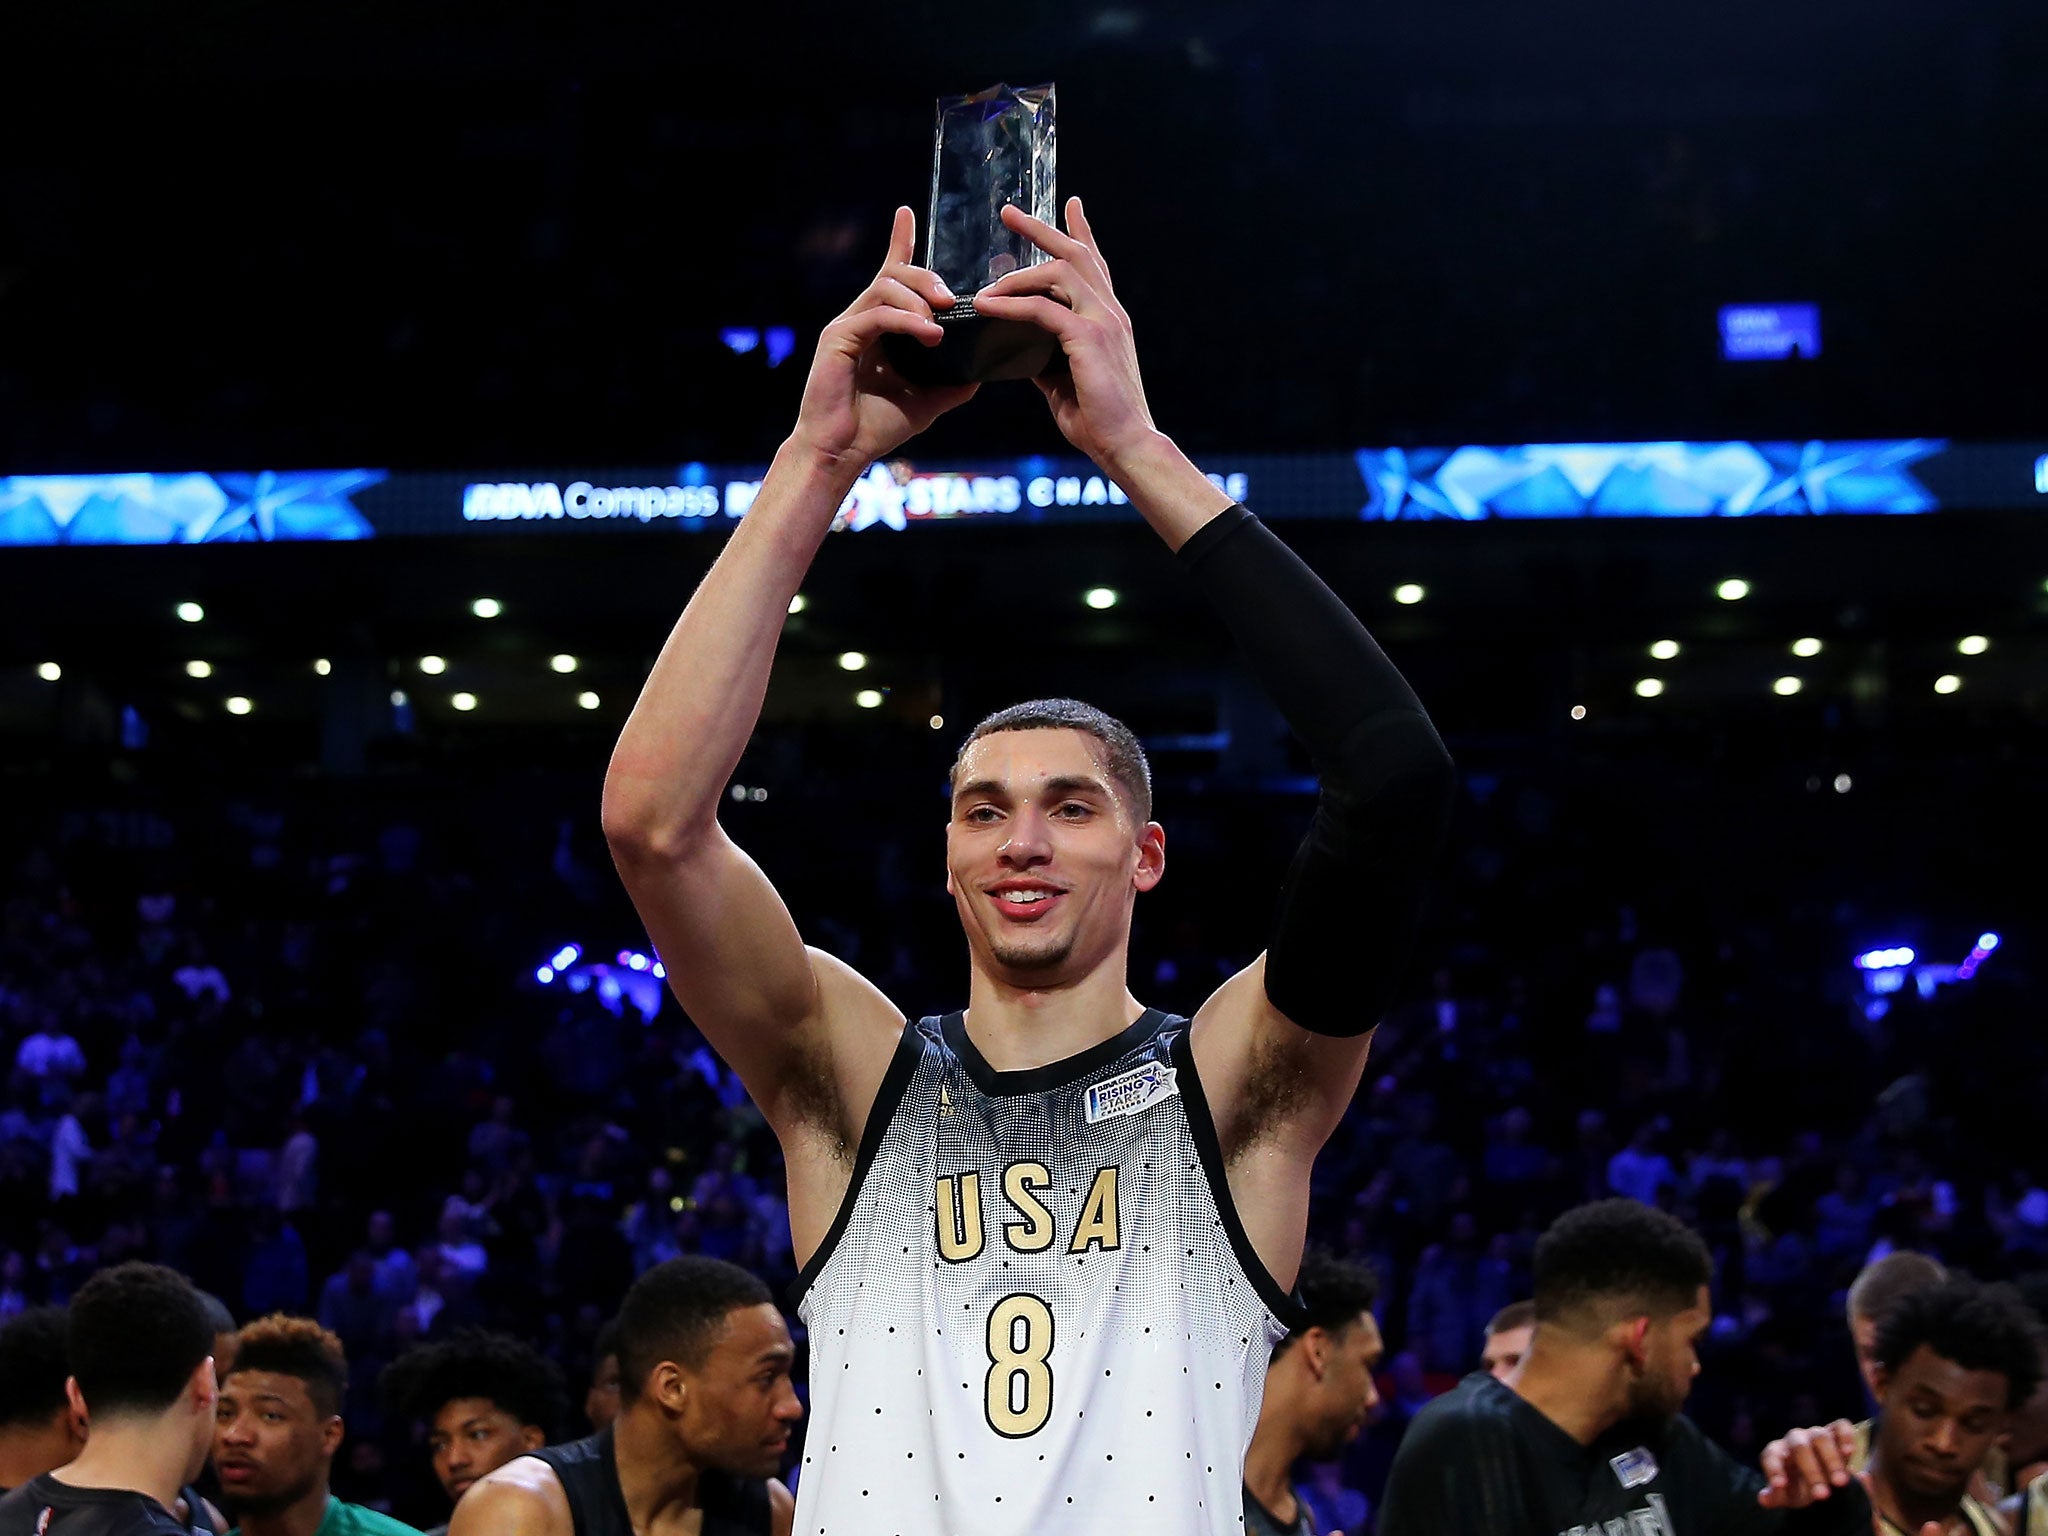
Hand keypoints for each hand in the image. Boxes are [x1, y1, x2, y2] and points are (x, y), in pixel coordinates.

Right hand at [787, 207, 977, 471]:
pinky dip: (906, 320)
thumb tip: (983, 369)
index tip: (907, 213)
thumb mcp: (927, 401)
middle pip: (895, 274)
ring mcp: (848, 326)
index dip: (900, 242)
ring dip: (918, 299)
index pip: (891, 274)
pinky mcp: (839, 338)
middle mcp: (861, 319)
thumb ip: (953, 382)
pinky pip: (877, 314)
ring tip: (940, 324)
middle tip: (950, 299)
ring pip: (885, 287)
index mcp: (880, 328)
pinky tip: (929, 334)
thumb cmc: (876, 428)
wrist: (842, 453)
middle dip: (926, 278)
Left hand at [971, 197, 1158, 470]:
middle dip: (1041, 229)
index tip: (1070, 204)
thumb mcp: (1064, 380)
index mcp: (1109, 318)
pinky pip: (1042, 309)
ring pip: (1058, 272)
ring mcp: (1102, 321)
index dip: (1080, 232)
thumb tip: (1017, 347)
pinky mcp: (1088, 338)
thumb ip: (1045, 356)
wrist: (1127, 445)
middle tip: (1008, 212)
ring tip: (984, 286)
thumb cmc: (1098, 420)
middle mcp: (1110, 311)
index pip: (1095, 265)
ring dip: (1017, 274)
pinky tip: (986, 308)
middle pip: (1075, 254)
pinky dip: (1011, 306)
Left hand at [1756, 1420, 1858, 1508]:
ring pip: (1820, 1437)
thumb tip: (1764, 1499)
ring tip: (1840, 1482)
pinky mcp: (1836, 1432)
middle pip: (1800, 1447)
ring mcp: (1815, 1434)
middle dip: (1811, 1472)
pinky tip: (1850, 1452)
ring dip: (1831, 1459)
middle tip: (1822, 1496)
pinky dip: (1845, 1436)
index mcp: (1777, 1453)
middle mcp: (1795, 1439)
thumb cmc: (1799, 1488)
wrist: (1822, 1479)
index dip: (1773, 1470)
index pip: (1771, 1456)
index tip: (1780, 1485)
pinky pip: (1840, 1426)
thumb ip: (1776, 1496)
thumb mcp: (1788, 1496)